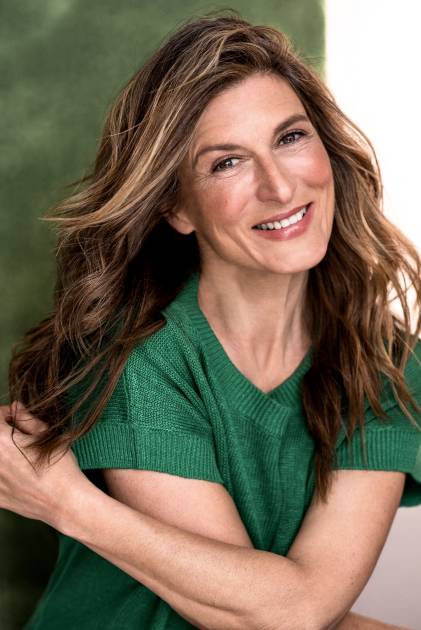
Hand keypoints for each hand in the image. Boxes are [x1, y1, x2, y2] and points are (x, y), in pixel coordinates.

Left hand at [0, 401, 86, 528]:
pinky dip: (4, 474)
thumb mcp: (46, 435)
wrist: (64, 501)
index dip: (6, 413)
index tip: (16, 417)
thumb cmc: (59, 466)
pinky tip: (18, 474)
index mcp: (1, 441)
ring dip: (4, 453)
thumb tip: (15, 407)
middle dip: (3, 434)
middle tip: (18, 436)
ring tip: (19, 456)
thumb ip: (26, 419)